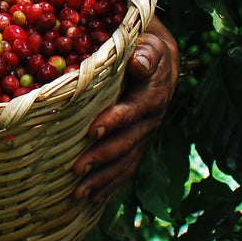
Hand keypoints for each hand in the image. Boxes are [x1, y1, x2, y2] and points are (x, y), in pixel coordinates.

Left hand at [73, 17, 177, 201]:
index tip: (93, 129)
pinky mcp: (137, 144)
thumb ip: (146, 52)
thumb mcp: (150, 41)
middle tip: (77, 168)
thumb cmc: (147, 45)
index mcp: (152, 94)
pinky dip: (109, 185)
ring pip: (126, 162)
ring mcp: (144, 135)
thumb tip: (139, 62)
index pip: (134, 111)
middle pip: (127, 143)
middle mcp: (150, 120)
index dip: (115, 121)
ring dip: (103, 178)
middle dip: (103, 157)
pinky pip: (126, 168)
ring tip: (79, 193)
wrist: (164, 59)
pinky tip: (92, 199)